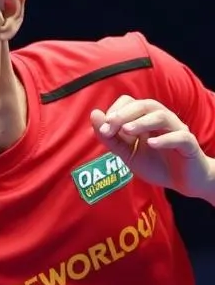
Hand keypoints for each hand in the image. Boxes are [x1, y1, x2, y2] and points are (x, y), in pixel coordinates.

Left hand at [90, 95, 214, 198]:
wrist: (182, 181)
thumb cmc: (155, 163)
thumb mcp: (127, 153)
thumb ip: (111, 138)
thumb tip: (94, 114)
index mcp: (146, 119)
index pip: (130, 103)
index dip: (115, 111)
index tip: (103, 128)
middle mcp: (162, 120)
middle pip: (146, 105)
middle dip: (126, 113)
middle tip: (111, 125)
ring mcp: (177, 131)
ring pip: (162, 116)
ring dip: (142, 122)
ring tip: (127, 130)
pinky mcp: (189, 145)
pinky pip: (180, 137)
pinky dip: (165, 139)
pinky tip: (151, 144)